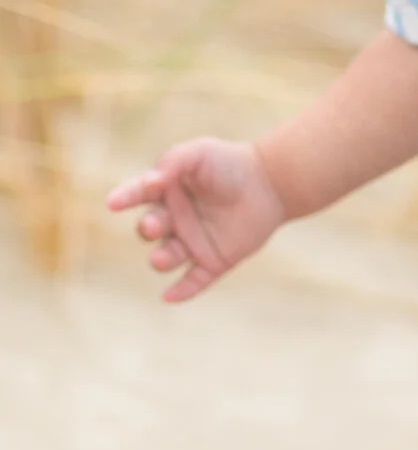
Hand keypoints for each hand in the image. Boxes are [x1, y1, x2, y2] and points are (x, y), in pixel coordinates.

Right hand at [106, 138, 287, 301]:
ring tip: (160, 258)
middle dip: (148, 228)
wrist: (271, 183)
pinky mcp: (212, 261)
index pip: (138, 195)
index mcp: (165, 192)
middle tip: (155, 225)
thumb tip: (150, 181)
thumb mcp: (200, 153)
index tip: (113, 202)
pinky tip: (169, 296)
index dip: (125, 197)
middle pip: (149, 229)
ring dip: (160, 259)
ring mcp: (191, 242)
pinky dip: (181, 291)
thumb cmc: (231, 164)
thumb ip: (174, 162)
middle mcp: (173, 219)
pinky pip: (193, 281)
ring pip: (166, 256)